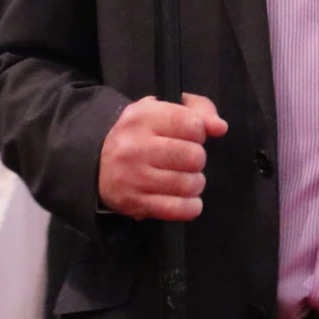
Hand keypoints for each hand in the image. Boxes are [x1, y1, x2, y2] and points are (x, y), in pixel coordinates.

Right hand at [98, 93, 228, 219]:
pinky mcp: (134, 202)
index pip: (192, 125)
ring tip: (185, 178)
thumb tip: (220, 127)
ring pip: (188, 184)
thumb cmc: (143, 133)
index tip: (189, 136)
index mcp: (142, 117)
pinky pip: (177, 209)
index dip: (199, 132)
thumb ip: (199, 110)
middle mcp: (134, 147)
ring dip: (195, 183)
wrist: (97, 162)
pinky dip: (191, 207)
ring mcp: (132, 177)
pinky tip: (187, 199)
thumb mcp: (165, 109)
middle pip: (194, 157)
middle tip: (186, 160)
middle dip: (197, 159)